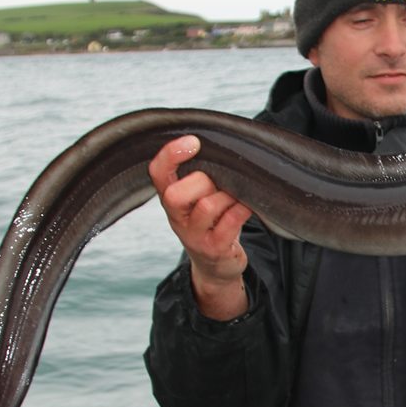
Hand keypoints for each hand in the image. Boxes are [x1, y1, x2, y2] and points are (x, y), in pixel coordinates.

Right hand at [149, 136, 253, 317]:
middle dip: (204, 182)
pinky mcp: (214, 249)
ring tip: (236, 198)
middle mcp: (176, 217)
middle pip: (177, 193)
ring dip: (228, 196)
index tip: (193, 141)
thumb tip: (226, 146)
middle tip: (219, 185)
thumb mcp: (200, 197)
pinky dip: (242, 209)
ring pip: (207, 205)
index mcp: (170, 198)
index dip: (170, 155)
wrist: (217, 265)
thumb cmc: (213, 221)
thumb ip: (203, 174)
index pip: (158, 172)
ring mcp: (193, 236)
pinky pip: (230, 221)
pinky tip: (247, 207)